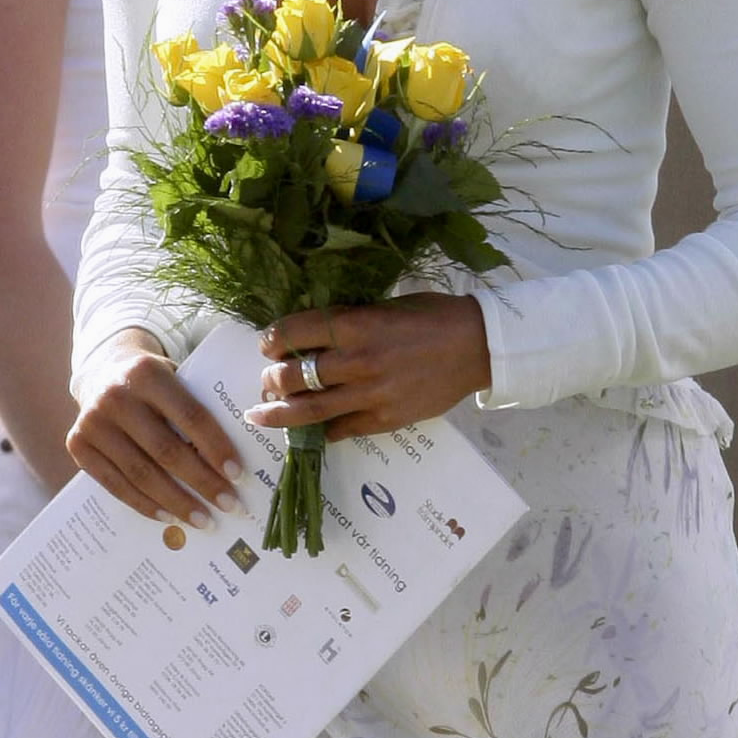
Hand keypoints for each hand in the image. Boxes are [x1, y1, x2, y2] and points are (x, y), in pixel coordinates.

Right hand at [67, 333, 241, 523]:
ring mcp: (92, 423)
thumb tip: (233, 463)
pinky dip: (145, 505)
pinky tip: (170, 517)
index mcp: (147, 373)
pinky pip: (116, 485)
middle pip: (166, 451)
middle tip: (230, 506)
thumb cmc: (153, 385)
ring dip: (177, 502)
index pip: (191, 417)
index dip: (216, 449)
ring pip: (141, 474)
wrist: (102, 373)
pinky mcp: (78, 445)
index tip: (239, 477)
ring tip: (203, 521)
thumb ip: (198, 408)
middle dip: (203, 483)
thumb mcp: (175, 380)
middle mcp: (115, 397)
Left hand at [250, 293, 491, 442]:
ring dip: (279, 413)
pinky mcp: (384, 420)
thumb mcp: (386, 306)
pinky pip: (340, 430)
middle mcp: (358, 361)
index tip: (266, 345)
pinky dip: (320, 431)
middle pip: (295, 376)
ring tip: (261, 413)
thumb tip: (312, 336)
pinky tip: (309, 431)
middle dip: (272, 380)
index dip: (272, 339)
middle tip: (267, 381)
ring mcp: (371, 395)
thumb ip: (350, 322)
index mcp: (357, 324)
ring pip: (310, 410)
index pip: (296, 332)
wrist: (476, 347)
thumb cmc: (432, 317)